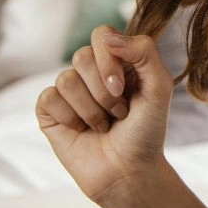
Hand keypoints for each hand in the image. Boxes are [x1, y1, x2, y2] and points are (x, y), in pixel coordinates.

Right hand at [35, 25, 173, 207]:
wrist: (128, 171)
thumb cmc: (147, 130)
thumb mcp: (159, 88)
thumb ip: (144, 52)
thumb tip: (109, 37)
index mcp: (120, 60)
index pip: (103, 35)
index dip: (109, 59)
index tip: (122, 87)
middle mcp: (93, 72)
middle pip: (82, 55)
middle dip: (103, 90)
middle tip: (119, 111)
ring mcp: (70, 91)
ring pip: (66, 79)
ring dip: (91, 108)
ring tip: (104, 123)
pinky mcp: (50, 111)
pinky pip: (48, 98)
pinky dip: (70, 117)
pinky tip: (82, 130)